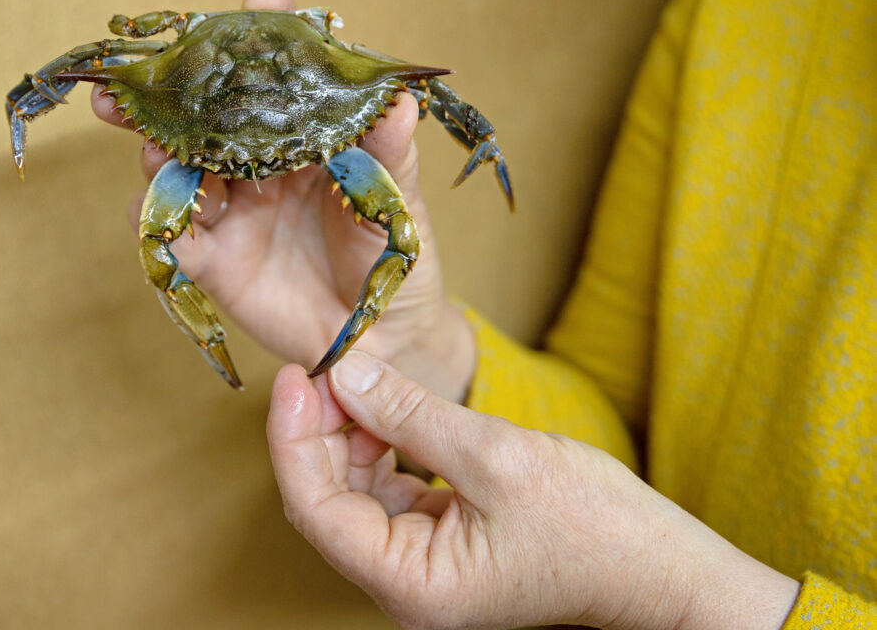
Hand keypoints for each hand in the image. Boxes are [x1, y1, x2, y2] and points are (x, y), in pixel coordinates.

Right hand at [93, 0, 473, 399]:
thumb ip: (392, 156)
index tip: (262, 4)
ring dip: (158, 151)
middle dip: (177, 88)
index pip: (279, 78)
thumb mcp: (399, 202)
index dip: (267, 38)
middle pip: (209, 117)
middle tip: (152, 70)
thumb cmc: (397, 259)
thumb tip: (401, 101)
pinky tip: (155, 207)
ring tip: (153, 142)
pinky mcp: (215, 262)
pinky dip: (157, 219)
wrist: (385, 338)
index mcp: (307, 138)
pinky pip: (173, 235)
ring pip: (179, 170)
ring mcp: (234, 211)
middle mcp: (262, 166)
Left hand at [267, 352, 800, 629]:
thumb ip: (411, 415)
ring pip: (356, 495)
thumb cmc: (597, 529)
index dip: (294, 438)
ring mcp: (423, 569)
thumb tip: (348, 374)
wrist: (660, 570)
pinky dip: (384, 450)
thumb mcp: (497, 456)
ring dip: (352, 436)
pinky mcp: (442, 547)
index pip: (314, 508)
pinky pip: (391, 495)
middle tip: (329, 368)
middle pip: (328, 501)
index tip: (296, 377)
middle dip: (322, 431)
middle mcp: (405, 586)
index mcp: (409, 583)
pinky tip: (390, 412)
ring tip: (362, 383)